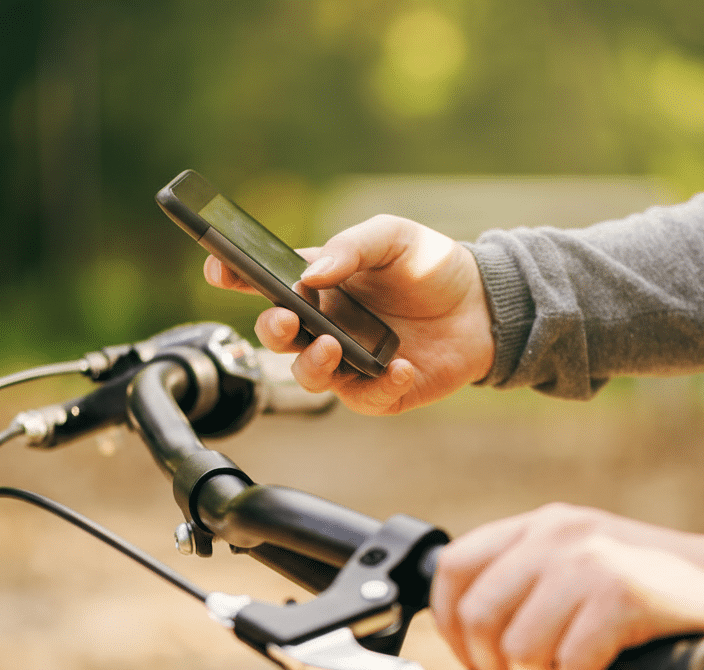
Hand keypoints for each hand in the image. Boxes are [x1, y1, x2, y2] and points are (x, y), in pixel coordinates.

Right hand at [204, 215, 493, 414]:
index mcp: (316, 283)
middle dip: (272, 331)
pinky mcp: (379, 391)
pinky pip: (365, 397)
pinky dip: (379, 385)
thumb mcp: (393, 237)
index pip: (262, 282)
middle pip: (277, 337)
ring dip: (313, 364)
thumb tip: (313, 274)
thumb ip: (353, 246)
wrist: (485, 303)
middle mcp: (324, 325)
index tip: (218, 268)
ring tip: (335, 345)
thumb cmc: (430, 266)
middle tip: (288, 320)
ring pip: (309, 375)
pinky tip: (399, 366)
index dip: (232, 275)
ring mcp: (348, 361)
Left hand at [429, 504, 703, 669]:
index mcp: (538, 527)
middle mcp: (557, 535)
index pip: (454, 567)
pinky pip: (571, 664)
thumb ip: (519, 628)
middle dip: (495, 669)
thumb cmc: (651, 600)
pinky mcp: (624, 594)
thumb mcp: (575, 598)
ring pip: (519, 647)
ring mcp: (590, 560)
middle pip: (477, 615)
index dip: (450, 624)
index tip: (474, 658)